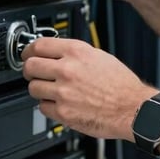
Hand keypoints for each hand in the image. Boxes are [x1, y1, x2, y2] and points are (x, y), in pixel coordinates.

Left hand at [22, 36, 156, 140]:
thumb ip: (75, 54)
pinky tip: (58, 103)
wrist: (132, 107)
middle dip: (29, 69)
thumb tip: (56, 54)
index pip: (39, 45)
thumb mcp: (99, 56)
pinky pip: (42, 107)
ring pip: (33, 87)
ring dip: (38, 88)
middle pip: (30, 66)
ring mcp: (64, 92)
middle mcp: (67, 70)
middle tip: (33, 72)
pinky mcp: (63, 112)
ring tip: (49, 89)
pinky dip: (48, 106)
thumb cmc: (121, 84)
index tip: (28, 53)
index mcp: (77, 52)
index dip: (29, 50)